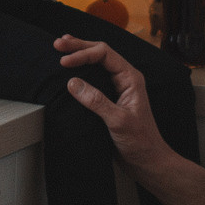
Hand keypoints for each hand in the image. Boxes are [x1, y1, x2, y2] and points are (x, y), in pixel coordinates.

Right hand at [58, 35, 172, 170]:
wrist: (146, 161)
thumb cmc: (140, 142)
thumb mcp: (118, 121)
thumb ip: (96, 101)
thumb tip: (73, 83)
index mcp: (131, 78)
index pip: (105, 54)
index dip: (83, 54)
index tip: (64, 62)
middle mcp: (124, 79)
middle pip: (100, 53)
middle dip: (79, 46)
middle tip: (58, 43)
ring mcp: (116, 88)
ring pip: (96, 63)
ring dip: (79, 54)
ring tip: (61, 47)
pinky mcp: (108, 99)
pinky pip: (93, 78)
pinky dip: (80, 70)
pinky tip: (69, 69)